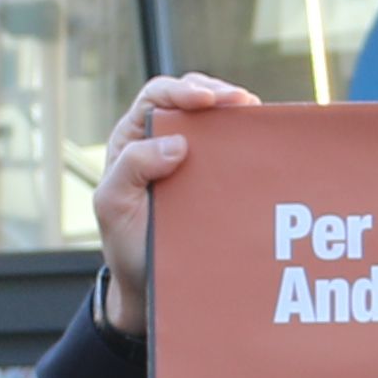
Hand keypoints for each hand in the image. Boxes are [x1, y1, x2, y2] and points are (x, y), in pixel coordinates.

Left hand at [88, 73, 258, 335]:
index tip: (207, 100)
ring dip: (237, 115)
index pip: (157, 97)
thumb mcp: (113, 206)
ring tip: (257, 117)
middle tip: (244, 103)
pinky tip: (264, 143)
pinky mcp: (215, 182)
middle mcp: (163, 142)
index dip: (183, 90)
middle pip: (191, 100)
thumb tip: (175, 143)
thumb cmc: (126, 246)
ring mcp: (192, 162)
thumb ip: (131, 168)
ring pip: (215, 123)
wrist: (150, 286)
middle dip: (218, 93)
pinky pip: (233, 154)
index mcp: (134, 139)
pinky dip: (249, 144)